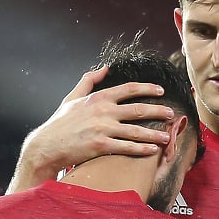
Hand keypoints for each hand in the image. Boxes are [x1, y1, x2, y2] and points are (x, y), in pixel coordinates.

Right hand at [7, 65, 175, 192]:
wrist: (47, 146)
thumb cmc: (60, 123)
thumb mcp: (72, 97)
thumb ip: (89, 80)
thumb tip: (104, 68)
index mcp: (98, 98)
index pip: (128, 89)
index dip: (147, 88)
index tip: (160, 90)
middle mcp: (103, 111)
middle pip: (138, 109)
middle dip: (157, 110)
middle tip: (171, 113)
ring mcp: (102, 129)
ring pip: (135, 130)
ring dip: (154, 134)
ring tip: (166, 137)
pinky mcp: (101, 145)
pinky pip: (126, 147)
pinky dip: (141, 148)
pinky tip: (152, 150)